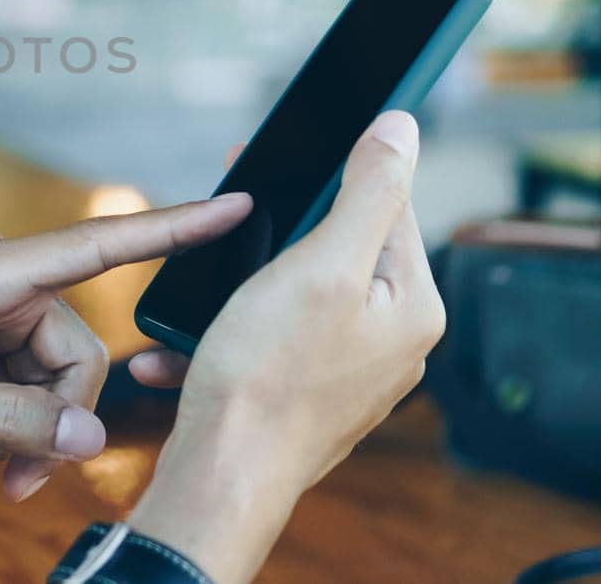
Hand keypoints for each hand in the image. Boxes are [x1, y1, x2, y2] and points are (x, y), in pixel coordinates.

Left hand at [0, 194, 251, 501]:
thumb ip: (12, 418)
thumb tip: (95, 434)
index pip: (102, 243)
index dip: (176, 226)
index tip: (239, 203)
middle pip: (73, 348)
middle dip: (54, 418)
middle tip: (12, 481)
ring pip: (43, 371)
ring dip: (19, 428)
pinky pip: (10, 375)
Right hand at [127, 112, 445, 583]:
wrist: (222, 474)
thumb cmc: (269, 375)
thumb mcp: (322, 264)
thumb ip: (369, 191)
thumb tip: (403, 127)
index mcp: (413, 306)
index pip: (387, 207)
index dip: (332, 174)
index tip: (281, 161)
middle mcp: (392, 342)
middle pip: (340, 250)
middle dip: (280, 234)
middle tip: (232, 221)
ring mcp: (348, 374)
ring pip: (295, 295)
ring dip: (243, 284)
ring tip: (204, 289)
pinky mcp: (304, 396)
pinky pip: (267, 343)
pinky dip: (226, 334)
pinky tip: (188, 341)